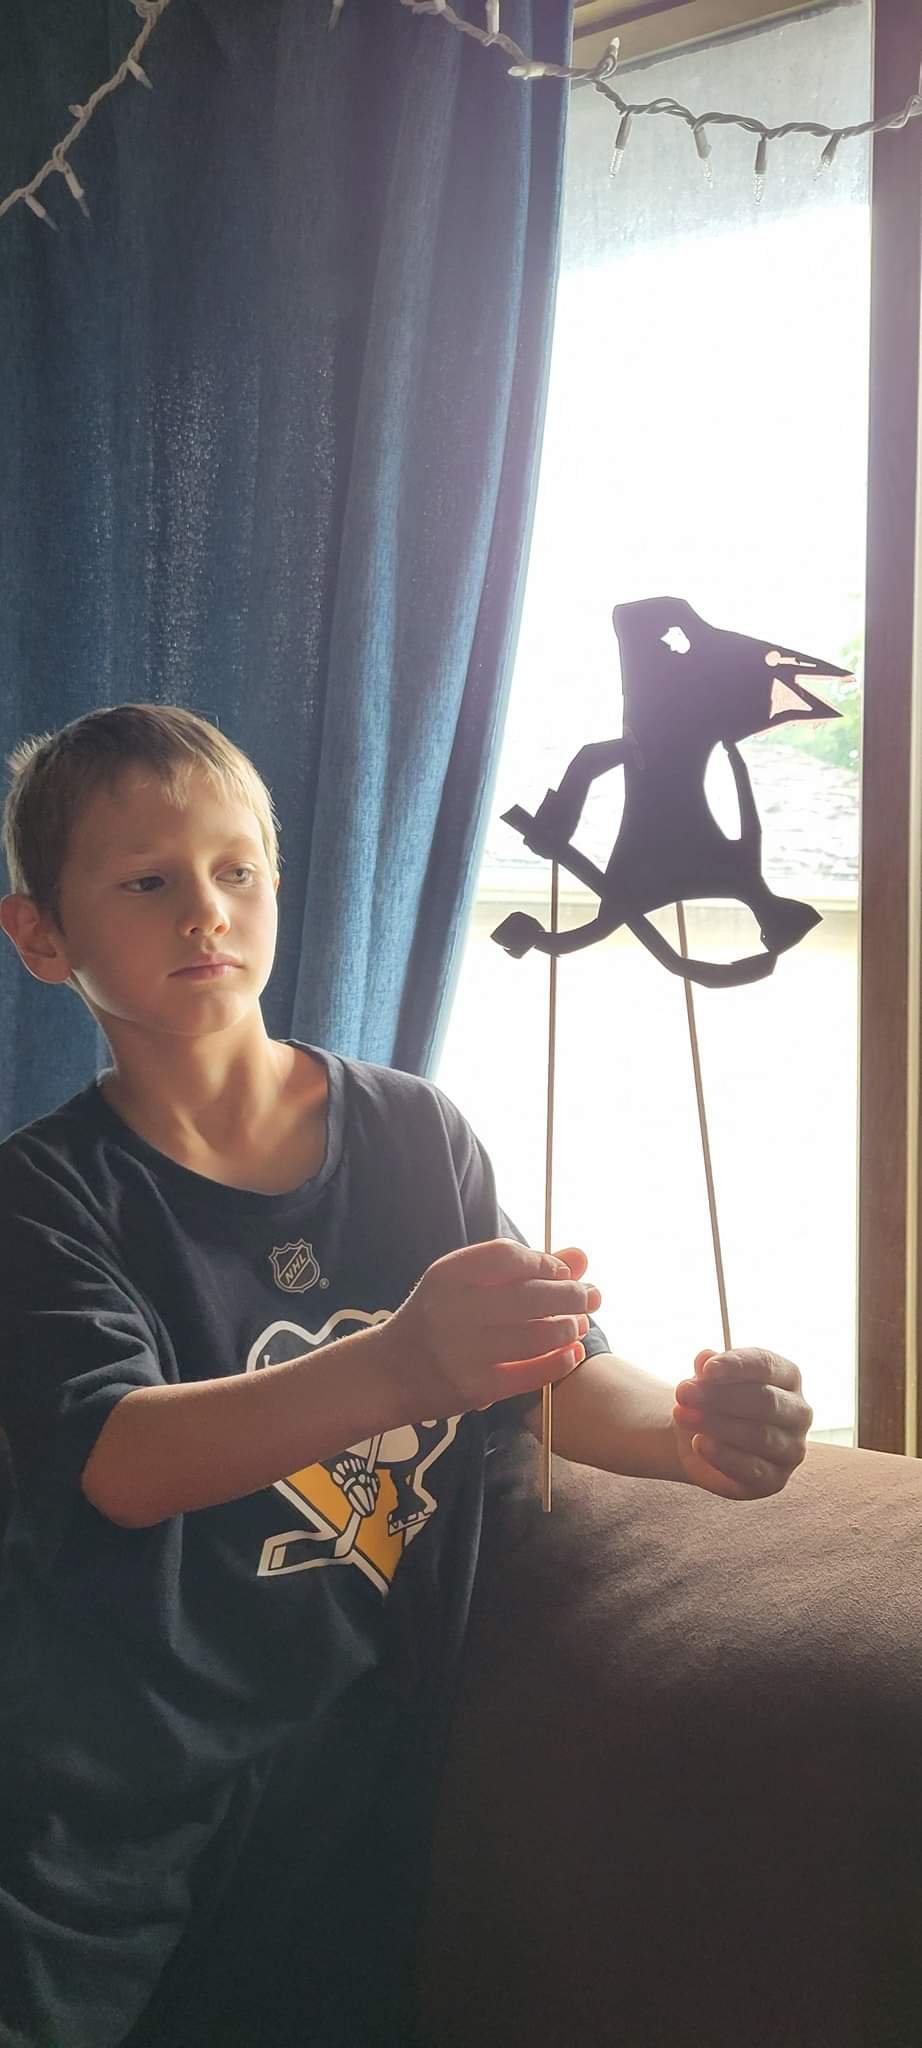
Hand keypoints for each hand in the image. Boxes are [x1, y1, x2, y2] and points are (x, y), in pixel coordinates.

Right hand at [381, 1238, 600, 1420]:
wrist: (387, 1373)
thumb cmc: (436, 1319)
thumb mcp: (466, 1285)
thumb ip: (522, 1269)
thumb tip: (581, 1257)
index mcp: (447, 1275)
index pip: (507, 1256)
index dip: (544, 1262)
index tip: (562, 1272)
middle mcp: (452, 1310)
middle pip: (528, 1296)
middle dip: (570, 1295)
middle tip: (591, 1296)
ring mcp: (462, 1351)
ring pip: (534, 1336)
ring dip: (567, 1328)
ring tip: (578, 1325)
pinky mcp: (474, 1388)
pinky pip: (529, 1374)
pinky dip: (559, 1362)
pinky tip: (572, 1353)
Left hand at [672, 1346, 812, 1500]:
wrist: (697, 1441)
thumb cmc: (711, 1402)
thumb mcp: (706, 1381)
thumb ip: (708, 1369)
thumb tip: (705, 1358)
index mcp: (787, 1377)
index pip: (766, 1365)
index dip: (736, 1365)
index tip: (706, 1369)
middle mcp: (798, 1412)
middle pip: (766, 1400)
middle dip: (721, 1397)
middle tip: (684, 1394)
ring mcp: (791, 1448)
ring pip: (760, 1435)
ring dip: (717, 1425)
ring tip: (683, 1415)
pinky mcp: (776, 1480)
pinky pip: (753, 1469)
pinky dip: (723, 1455)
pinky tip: (699, 1443)